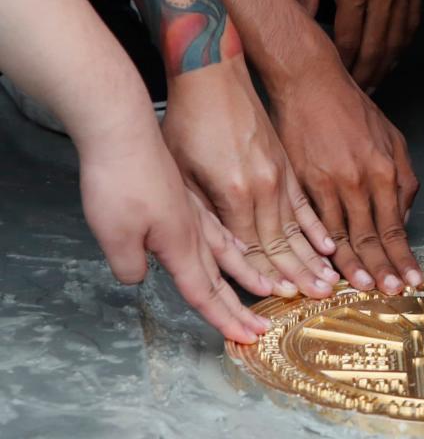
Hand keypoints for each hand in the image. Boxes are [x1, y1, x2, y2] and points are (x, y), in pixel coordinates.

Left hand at [79, 127, 271, 342]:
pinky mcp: (192, 192)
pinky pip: (224, 226)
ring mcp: (198, 209)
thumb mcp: (114, 231)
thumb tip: (139, 276)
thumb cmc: (119, 176)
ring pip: (230, 250)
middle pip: (224, 275)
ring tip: (269, 287)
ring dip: (249, 274)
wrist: (124, 125)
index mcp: (182, 243)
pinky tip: (240, 243)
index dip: (224, 318)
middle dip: (241, 305)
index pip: (204, 291)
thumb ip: (130, 263)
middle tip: (262, 327)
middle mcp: (198, 229)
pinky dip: (236, 242)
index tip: (246, 337)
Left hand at [163, 57, 338, 298]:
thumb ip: (198, 215)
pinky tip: (330, 243)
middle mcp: (264, 187)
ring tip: (331, 280)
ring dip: (314, 257)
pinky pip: (306, 203)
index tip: (281, 300)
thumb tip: (207, 254)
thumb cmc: (188, 120)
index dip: (264, 277)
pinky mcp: (286, 164)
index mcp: (234, 193)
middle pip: (282, 243)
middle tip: (319, 298)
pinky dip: (317, 226)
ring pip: (298, 227)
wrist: (213, 75)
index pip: (250, 248)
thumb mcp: (180, 172)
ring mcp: (280, 175)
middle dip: (300, 275)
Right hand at [271, 63, 421, 294]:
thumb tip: (401, 216)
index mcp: (386, 171)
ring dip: (354, 268)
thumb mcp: (392, 137)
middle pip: (372, 239)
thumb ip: (403, 177)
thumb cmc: (351, 108)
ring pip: (343, 238)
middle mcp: (360, 181)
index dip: (402, 257)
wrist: (309, 82)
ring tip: (364, 290)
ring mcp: (329, 184)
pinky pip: (315, 224)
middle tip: (392, 294)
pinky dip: (322, 247)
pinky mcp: (302, 183)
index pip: (396, 227)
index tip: (410, 279)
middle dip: (383, 271)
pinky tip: (327, 266)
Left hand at [295, 0, 423, 89]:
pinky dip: (402, 46)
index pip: (348, 41)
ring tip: (374, 84)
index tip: (333, 81)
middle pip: (375, 50)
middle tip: (354, 95)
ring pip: (397, 42)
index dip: (341, 66)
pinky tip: (393, 54)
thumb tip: (300, 20)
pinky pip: (411, 24)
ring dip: (385, 67)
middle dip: (364, 77)